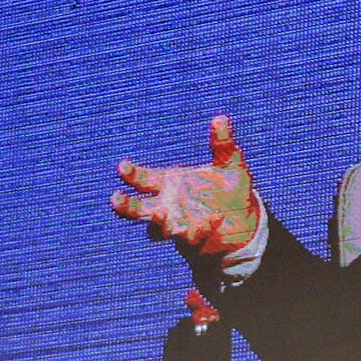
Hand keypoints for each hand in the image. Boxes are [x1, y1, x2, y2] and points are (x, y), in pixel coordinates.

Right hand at [110, 115, 268, 259]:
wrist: (246, 221)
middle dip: (125, 205)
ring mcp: (177, 226)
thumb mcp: (231, 165)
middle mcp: (166, 206)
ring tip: (159, 214)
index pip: (143, 179)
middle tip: (114, 199)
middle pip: (137, 208)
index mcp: (169, 183)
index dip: (131, 174)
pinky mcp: (194, 242)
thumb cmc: (230, 189)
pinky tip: (214, 219)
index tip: (122, 167)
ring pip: (156, 230)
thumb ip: (223, 145)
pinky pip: (191, 237)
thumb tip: (220, 118)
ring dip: (157, 224)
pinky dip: (201, 229)